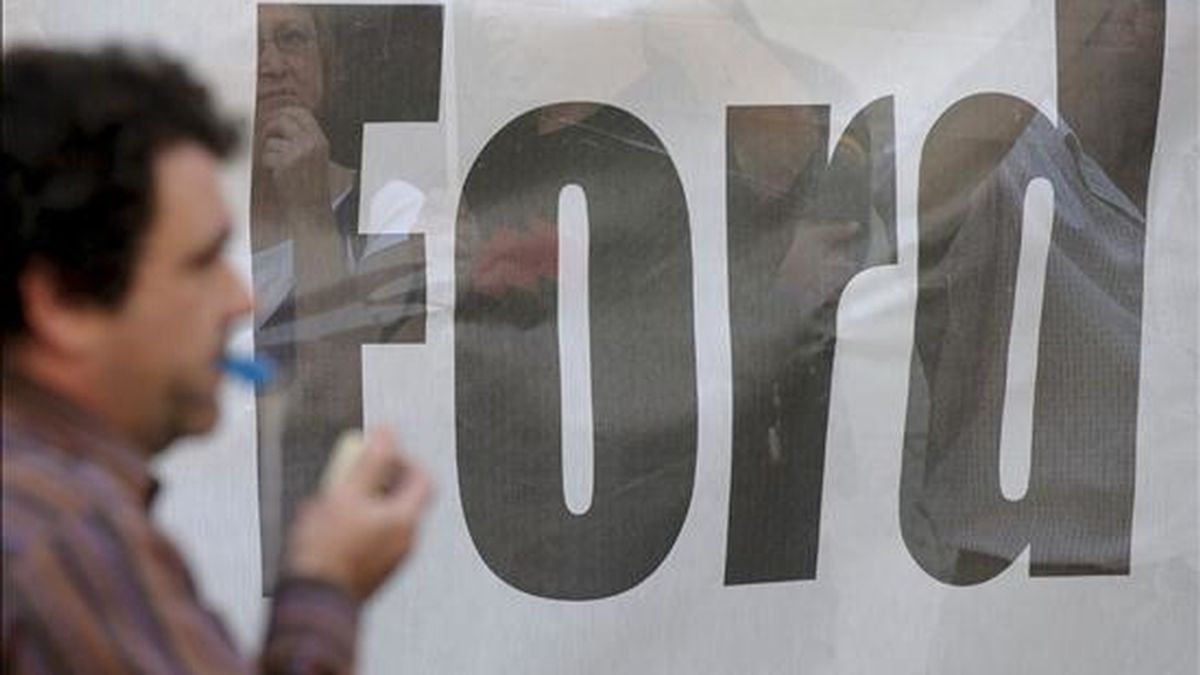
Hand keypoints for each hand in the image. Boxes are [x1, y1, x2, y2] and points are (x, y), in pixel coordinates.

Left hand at [257, 106, 331, 215]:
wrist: (311, 210)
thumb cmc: (311, 186)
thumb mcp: (316, 157)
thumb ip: (304, 138)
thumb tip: (280, 119)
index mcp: (320, 141)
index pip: (301, 113)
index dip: (285, 113)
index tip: (275, 120)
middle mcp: (310, 144)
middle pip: (283, 120)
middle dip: (270, 127)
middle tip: (267, 136)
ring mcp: (297, 153)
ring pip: (271, 141)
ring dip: (270, 153)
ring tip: (281, 168)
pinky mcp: (284, 164)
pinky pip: (266, 155)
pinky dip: (268, 165)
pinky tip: (278, 175)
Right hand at [284, 429, 432, 601]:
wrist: (311, 601)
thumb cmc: (326, 550)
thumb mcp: (346, 492)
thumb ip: (370, 460)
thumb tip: (388, 432)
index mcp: (406, 521)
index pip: (422, 477)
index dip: (401, 459)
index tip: (374, 454)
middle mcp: (405, 541)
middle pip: (400, 496)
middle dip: (371, 480)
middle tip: (344, 477)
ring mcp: (390, 559)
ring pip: (379, 517)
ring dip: (356, 502)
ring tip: (325, 504)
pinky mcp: (371, 572)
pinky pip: (367, 537)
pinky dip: (350, 525)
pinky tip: (321, 528)